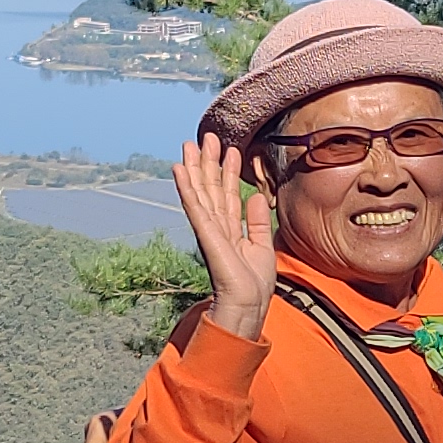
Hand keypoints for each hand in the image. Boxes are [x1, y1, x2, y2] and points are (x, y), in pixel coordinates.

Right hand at [172, 135, 277, 340]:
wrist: (248, 305)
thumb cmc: (254, 285)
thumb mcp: (262, 246)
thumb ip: (259, 222)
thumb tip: (258, 196)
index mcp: (231, 230)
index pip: (228, 194)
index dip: (230, 172)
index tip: (232, 150)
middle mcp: (217, 226)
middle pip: (211, 188)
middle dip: (209, 162)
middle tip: (207, 137)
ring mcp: (208, 229)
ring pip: (200, 191)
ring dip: (195, 167)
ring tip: (190, 143)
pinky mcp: (205, 233)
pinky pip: (194, 205)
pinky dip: (186, 186)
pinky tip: (179, 168)